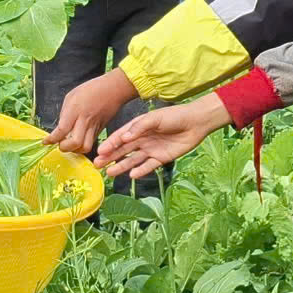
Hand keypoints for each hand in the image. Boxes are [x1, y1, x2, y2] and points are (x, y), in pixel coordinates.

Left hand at [48, 69, 136, 153]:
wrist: (113, 89)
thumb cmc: (92, 89)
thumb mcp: (71, 96)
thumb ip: (64, 113)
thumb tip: (60, 126)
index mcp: (75, 109)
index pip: (62, 130)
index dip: (52, 139)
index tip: (46, 141)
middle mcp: (85, 120)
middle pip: (75, 143)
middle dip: (64, 148)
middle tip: (59, 144)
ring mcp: (94, 126)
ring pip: (85, 147)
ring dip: (75, 150)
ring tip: (69, 145)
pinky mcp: (100, 130)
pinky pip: (91, 143)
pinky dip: (82, 145)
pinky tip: (78, 141)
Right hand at [96, 95, 232, 179]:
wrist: (195, 123)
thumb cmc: (174, 116)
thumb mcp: (155, 118)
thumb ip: (139, 127)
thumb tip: (124, 138)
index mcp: (138, 127)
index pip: (120, 137)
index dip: (110, 144)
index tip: (100, 151)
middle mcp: (142, 139)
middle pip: (123, 150)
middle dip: (110, 157)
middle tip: (97, 165)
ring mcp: (151, 149)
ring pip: (132, 160)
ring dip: (121, 166)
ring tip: (109, 172)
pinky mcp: (161, 158)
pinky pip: (148, 166)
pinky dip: (140, 171)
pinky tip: (131, 175)